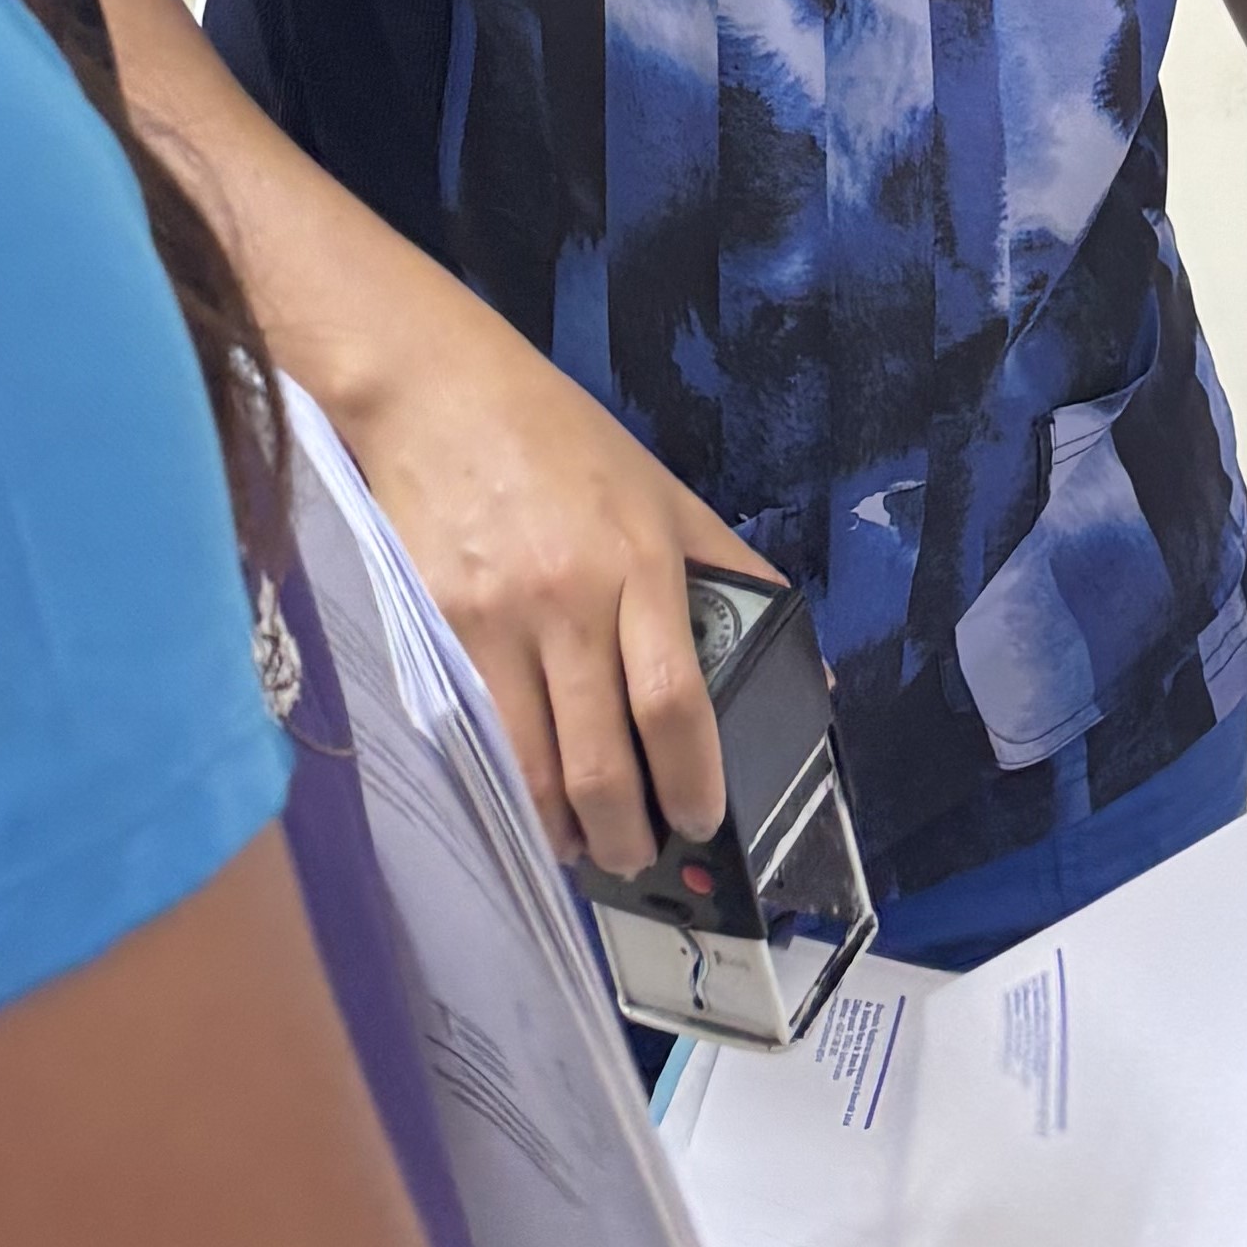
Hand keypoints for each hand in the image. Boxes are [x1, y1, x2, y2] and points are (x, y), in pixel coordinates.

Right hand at [324, 269, 770, 874]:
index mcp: (639, 563)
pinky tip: (526, 801)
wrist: (436, 391)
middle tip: (641, 855)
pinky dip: (509, 784)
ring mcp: (498, 618)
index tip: (702, 818)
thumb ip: (736, 571)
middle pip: (602, 757)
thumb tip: (810, 666)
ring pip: (535, 763)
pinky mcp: (439, 625)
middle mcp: (569, 599)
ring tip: (584, 847)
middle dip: (628, 833)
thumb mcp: (664, 490)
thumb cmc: (561, 438)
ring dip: (565, 828)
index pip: (674, 703)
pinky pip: (481, 732)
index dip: (693, 782)